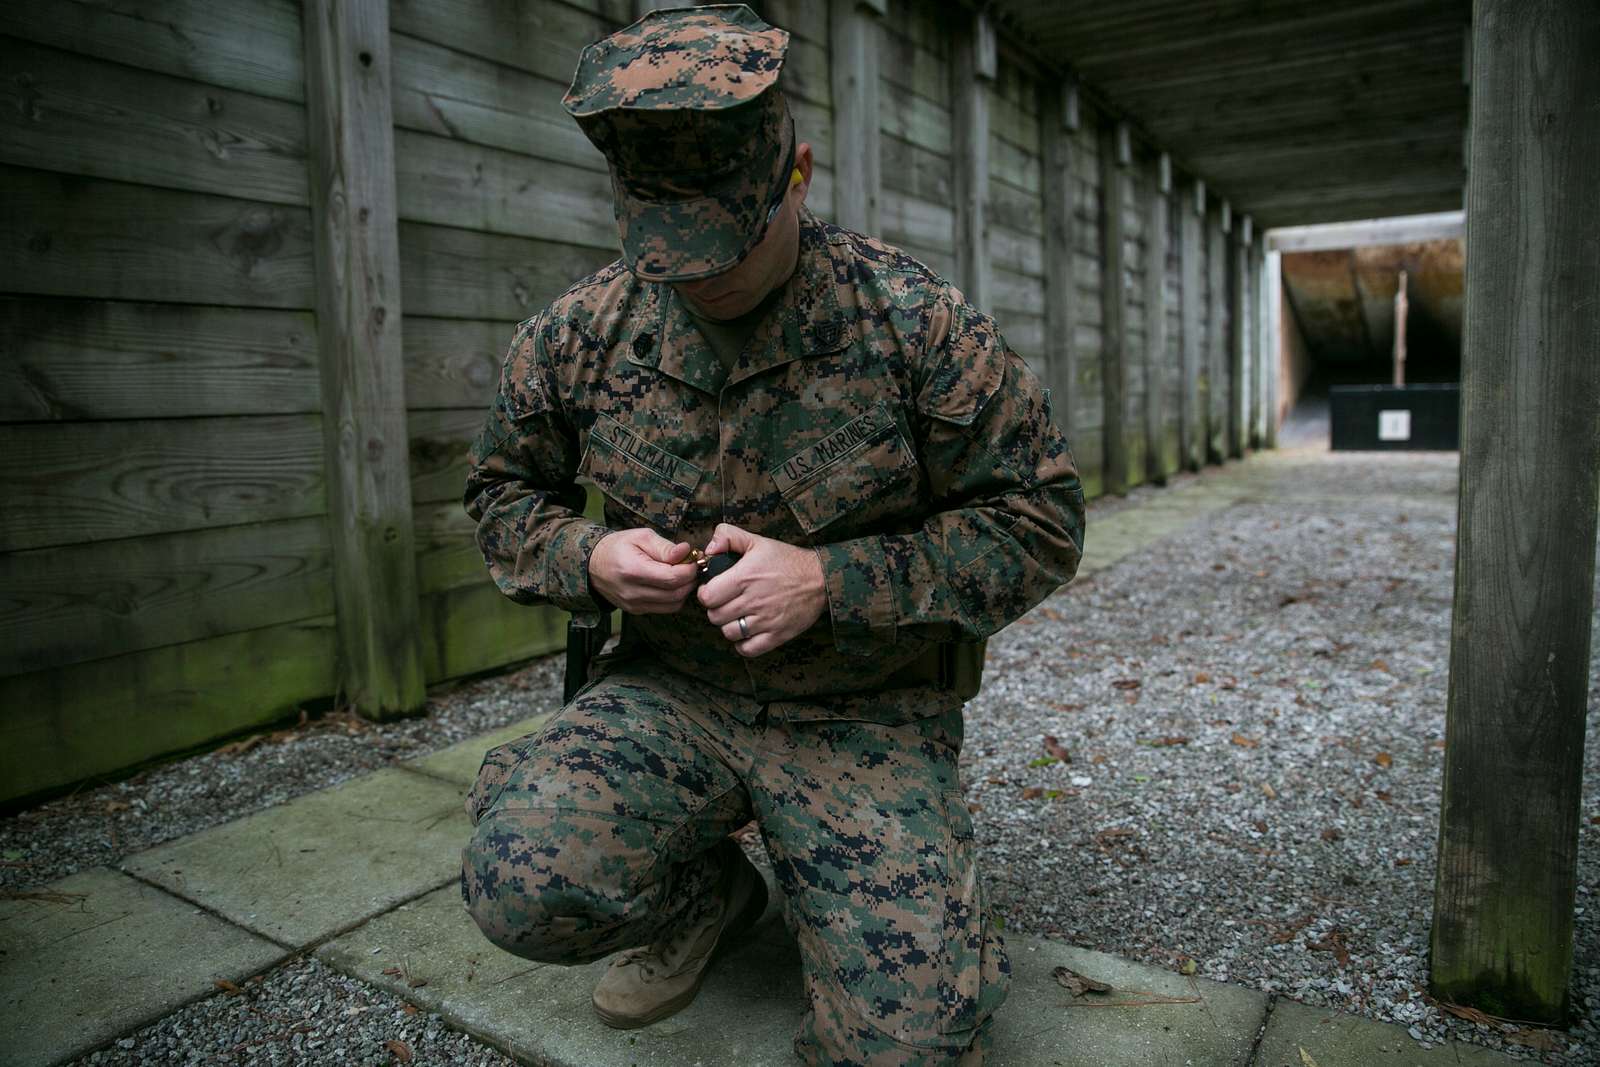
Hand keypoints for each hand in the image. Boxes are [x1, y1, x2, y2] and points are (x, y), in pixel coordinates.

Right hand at [588, 528, 698, 613]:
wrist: (593, 564)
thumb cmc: (618, 547)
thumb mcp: (641, 537)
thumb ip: (665, 546)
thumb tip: (686, 551)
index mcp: (633, 570)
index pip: (672, 578)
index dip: (689, 569)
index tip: (693, 559)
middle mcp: (633, 592)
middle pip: (676, 593)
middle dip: (690, 580)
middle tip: (691, 566)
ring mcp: (634, 605)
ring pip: (673, 604)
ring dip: (684, 590)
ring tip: (681, 574)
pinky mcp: (636, 611)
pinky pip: (665, 608)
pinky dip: (674, 597)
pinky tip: (671, 584)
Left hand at [697, 523, 825, 656]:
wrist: (820, 579)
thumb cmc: (787, 560)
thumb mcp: (757, 540)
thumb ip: (727, 536)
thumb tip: (708, 549)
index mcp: (745, 577)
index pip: (708, 597)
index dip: (705, 594)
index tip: (712, 591)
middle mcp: (754, 600)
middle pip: (716, 617)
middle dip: (716, 610)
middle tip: (725, 603)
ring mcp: (766, 620)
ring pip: (729, 633)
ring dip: (729, 626)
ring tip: (737, 616)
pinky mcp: (777, 635)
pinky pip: (748, 649)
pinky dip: (743, 643)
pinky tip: (747, 632)